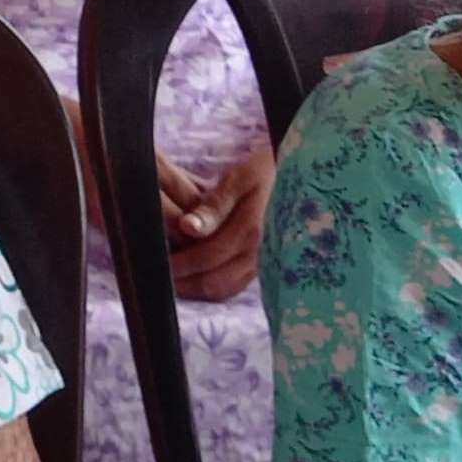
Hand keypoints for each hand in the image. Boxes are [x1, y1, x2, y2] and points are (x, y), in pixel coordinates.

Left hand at [161, 150, 272, 301]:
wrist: (302, 178)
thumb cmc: (266, 172)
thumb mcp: (239, 179)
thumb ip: (213, 206)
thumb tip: (188, 227)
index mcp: (250, 231)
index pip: (206, 258)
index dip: (179, 263)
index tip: (159, 261)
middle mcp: (260, 254)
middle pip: (214, 281)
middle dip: (185, 281)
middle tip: (162, 272)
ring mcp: (265, 264)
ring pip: (225, 289)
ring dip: (197, 287)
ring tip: (176, 276)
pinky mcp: (267, 267)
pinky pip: (237, 286)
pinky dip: (214, 286)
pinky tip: (198, 275)